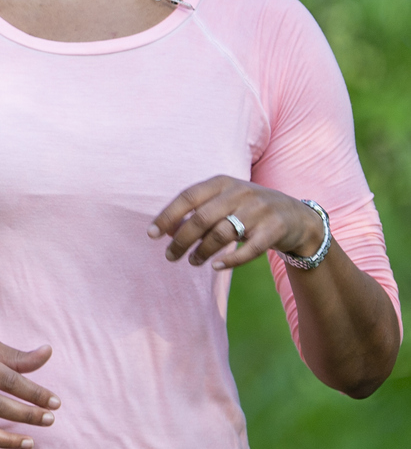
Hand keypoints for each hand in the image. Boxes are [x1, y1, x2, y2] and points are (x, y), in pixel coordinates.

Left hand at [150, 176, 324, 270]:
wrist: (298, 217)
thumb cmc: (250, 209)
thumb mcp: (226, 200)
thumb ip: (199, 210)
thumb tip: (166, 230)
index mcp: (222, 182)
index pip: (188, 197)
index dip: (167, 216)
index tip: (151, 234)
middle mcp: (240, 192)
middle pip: (201, 218)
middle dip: (181, 240)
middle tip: (170, 256)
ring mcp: (259, 210)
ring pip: (221, 234)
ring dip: (202, 252)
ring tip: (192, 262)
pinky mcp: (275, 229)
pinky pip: (249, 248)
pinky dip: (230, 260)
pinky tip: (216, 266)